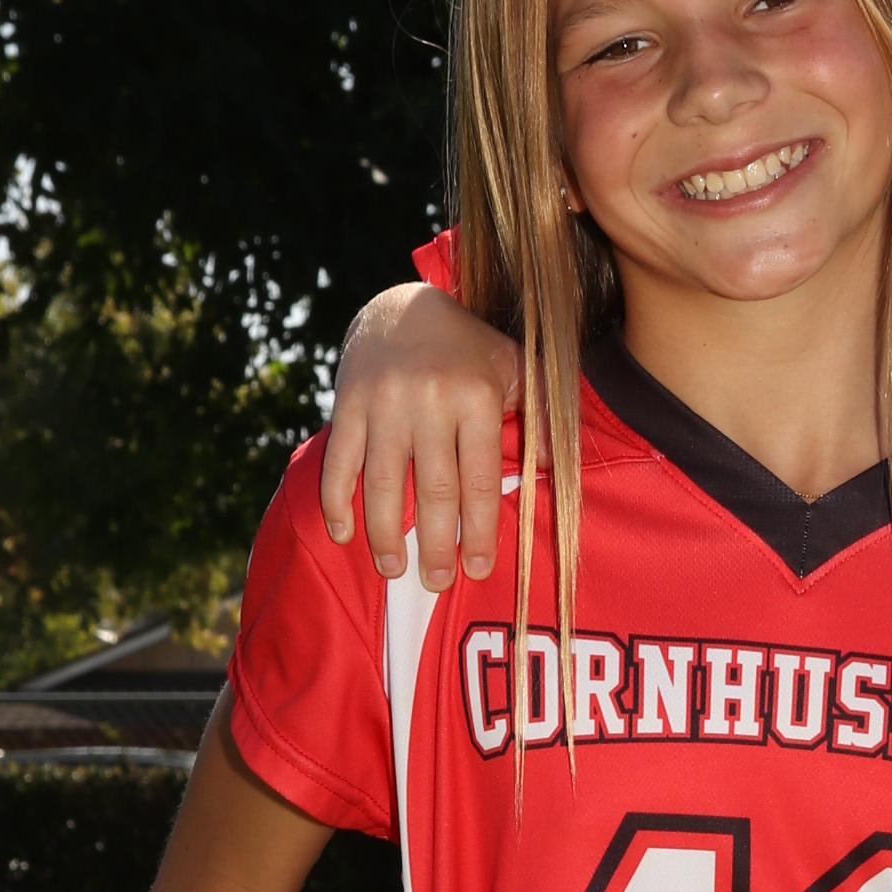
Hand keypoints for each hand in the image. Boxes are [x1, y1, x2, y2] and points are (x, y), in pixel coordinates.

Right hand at [318, 284, 521, 591]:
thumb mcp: (514, 368)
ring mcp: (384, 403)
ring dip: (385, 534)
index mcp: (475, 397)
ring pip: (384, 483)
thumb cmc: (467, 351)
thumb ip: (539, 415)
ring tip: (393, 569)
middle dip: (435, 544)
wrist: (400, 307)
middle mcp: (429, 401)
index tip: (477, 570)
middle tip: (436, 583)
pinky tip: (344, 535)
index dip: (479, 531)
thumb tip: (553, 469)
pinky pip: (340, 462)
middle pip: (434, 490)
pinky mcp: (347, 404)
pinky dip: (337, 502)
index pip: (479, 480)